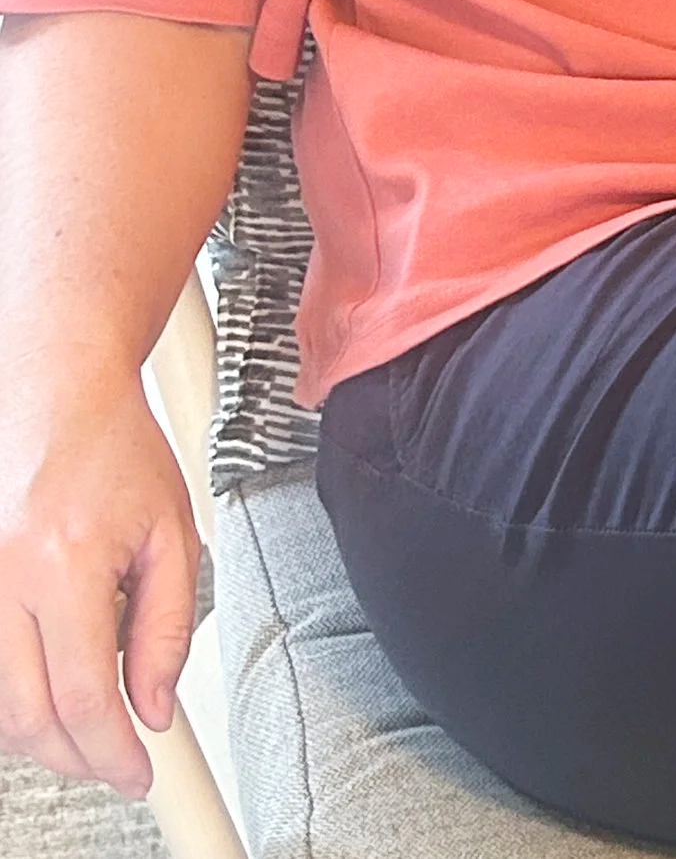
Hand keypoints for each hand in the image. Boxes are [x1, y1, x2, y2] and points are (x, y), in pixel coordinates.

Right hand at [0, 375, 199, 798]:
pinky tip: (48, 693)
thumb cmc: (116, 450)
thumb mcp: (171, 531)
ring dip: (42, 735)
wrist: (55, 392)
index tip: (137, 771)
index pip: (86, 695)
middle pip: (29, 716)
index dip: (113, 751)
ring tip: (89, 729)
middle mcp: (4, 575)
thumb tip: (154, 709)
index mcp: (66, 560)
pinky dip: (13, 699)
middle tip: (115, 762)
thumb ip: (166, 626)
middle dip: (77, 756)